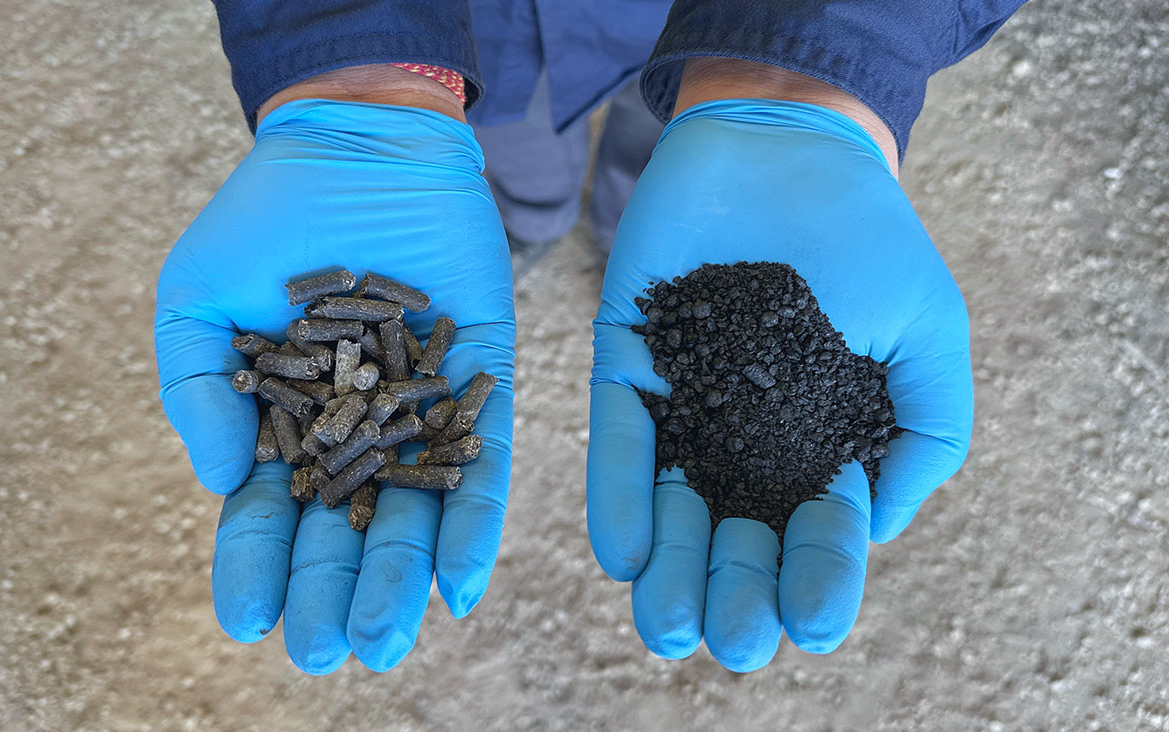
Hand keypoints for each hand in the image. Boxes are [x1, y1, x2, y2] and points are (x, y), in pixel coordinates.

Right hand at [155, 98, 513, 673]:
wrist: (361, 143)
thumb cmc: (267, 218)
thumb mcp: (197, 298)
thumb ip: (199, 392)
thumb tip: (225, 487)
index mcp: (287, 423)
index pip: (270, 514)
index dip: (257, 566)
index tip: (249, 620)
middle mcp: (359, 431)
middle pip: (347, 528)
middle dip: (333, 591)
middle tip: (325, 652)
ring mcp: (422, 412)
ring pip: (416, 512)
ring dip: (403, 578)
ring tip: (385, 637)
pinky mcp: (481, 383)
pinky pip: (483, 463)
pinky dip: (473, 521)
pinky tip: (462, 584)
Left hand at [587, 99, 971, 670]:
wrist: (788, 143)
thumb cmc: (868, 236)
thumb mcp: (930, 333)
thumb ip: (928, 430)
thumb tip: (875, 522)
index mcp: (821, 444)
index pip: (817, 537)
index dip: (819, 582)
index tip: (816, 621)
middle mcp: (747, 439)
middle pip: (737, 539)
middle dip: (737, 595)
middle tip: (734, 638)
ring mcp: (685, 403)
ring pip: (670, 506)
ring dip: (671, 571)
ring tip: (670, 621)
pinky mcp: (630, 363)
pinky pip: (619, 438)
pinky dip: (619, 493)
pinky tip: (627, 550)